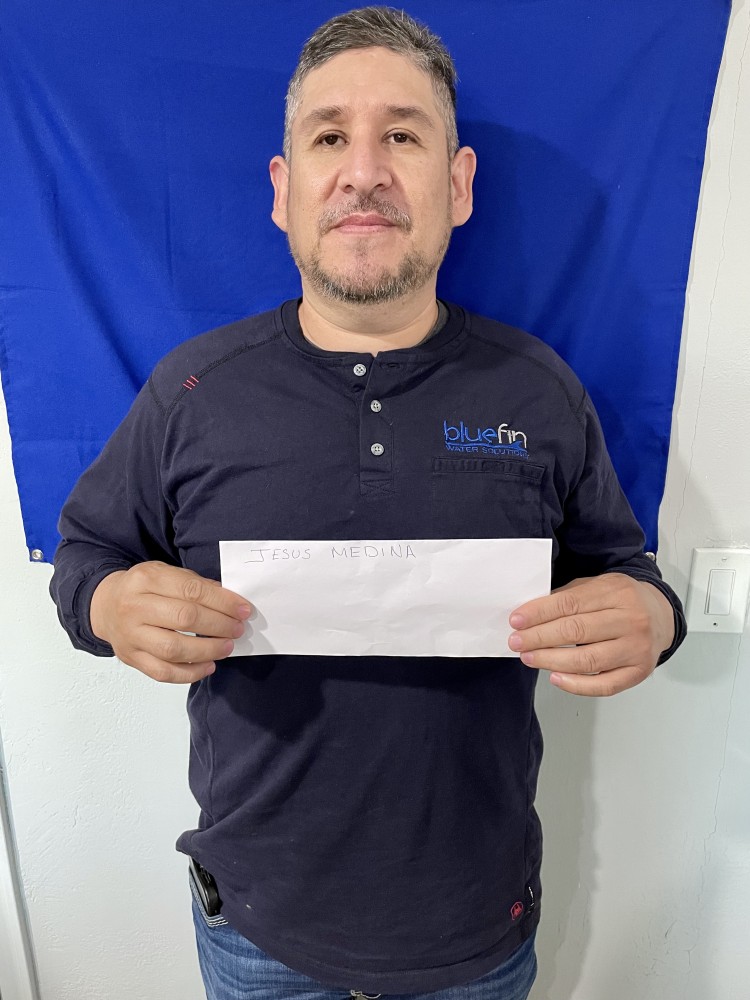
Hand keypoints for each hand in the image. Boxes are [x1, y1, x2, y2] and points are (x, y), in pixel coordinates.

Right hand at [89, 561, 252, 682]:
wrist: (105, 605)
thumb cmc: (142, 589)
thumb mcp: (165, 573)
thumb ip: (194, 584)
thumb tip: (228, 602)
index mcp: (146, 579)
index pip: (191, 590)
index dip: (222, 602)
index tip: (242, 609)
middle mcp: (135, 607)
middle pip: (184, 618)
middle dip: (219, 625)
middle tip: (237, 629)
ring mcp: (130, 635)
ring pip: (174, 648)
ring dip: (207, 650)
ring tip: (227, 647)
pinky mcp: (131, 658)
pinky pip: (163, 672)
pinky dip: (190, 673)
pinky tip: (208, 666)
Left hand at [507, 573, 674, 696]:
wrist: (661, 615)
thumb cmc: (624, 600)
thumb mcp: (598, 585)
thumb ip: (568, 597)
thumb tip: (531, 615)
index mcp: (617, 592)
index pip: (570, 604)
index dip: (539, 613)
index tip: (516, 621)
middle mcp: (631, 620)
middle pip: (576, 631)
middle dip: (539, 638)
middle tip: (517, 642)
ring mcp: (636, 648)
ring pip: (587, 660)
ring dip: (551, 661)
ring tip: (529, 657)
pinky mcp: (638, 672)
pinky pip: (604, 685)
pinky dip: (577, 685)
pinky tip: (556, 677)